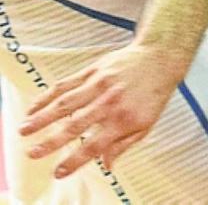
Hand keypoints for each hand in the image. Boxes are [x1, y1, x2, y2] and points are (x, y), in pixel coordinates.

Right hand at [20, 43, 183, 177]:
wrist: (160, 58)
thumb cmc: (153, 94)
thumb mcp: (146, 124)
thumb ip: (123, 145)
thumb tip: (106, 166)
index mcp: (124, 120)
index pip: (94, 146)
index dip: (75, 161)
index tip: (58, 172)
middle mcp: (110, 103)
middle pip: (74, 126)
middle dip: (51, 142)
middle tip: (32, 154)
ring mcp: (100, 85)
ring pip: (65, 104)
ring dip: (42, 118)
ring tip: (24, 130)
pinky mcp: (93, 71)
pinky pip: (65, 84)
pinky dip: (47, 96)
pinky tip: (33, 107)